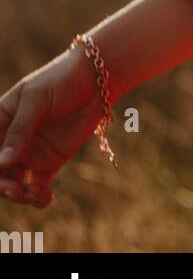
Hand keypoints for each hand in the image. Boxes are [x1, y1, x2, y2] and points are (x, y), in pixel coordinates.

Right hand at [0, 48, 106, 208]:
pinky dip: (38, 198)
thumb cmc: (61, 79)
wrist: (97, 80)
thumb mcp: (37, 98)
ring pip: (14, 184)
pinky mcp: (50, 163)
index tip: (1, 170)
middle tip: (15, 189)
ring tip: (32, 194)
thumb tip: (1, 162)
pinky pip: (37, 188)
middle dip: (2, 186)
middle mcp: (11, 141)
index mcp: (1, 120)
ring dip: (18, 196)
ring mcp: (30, 153)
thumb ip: (20, 129)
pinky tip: (46, 197)